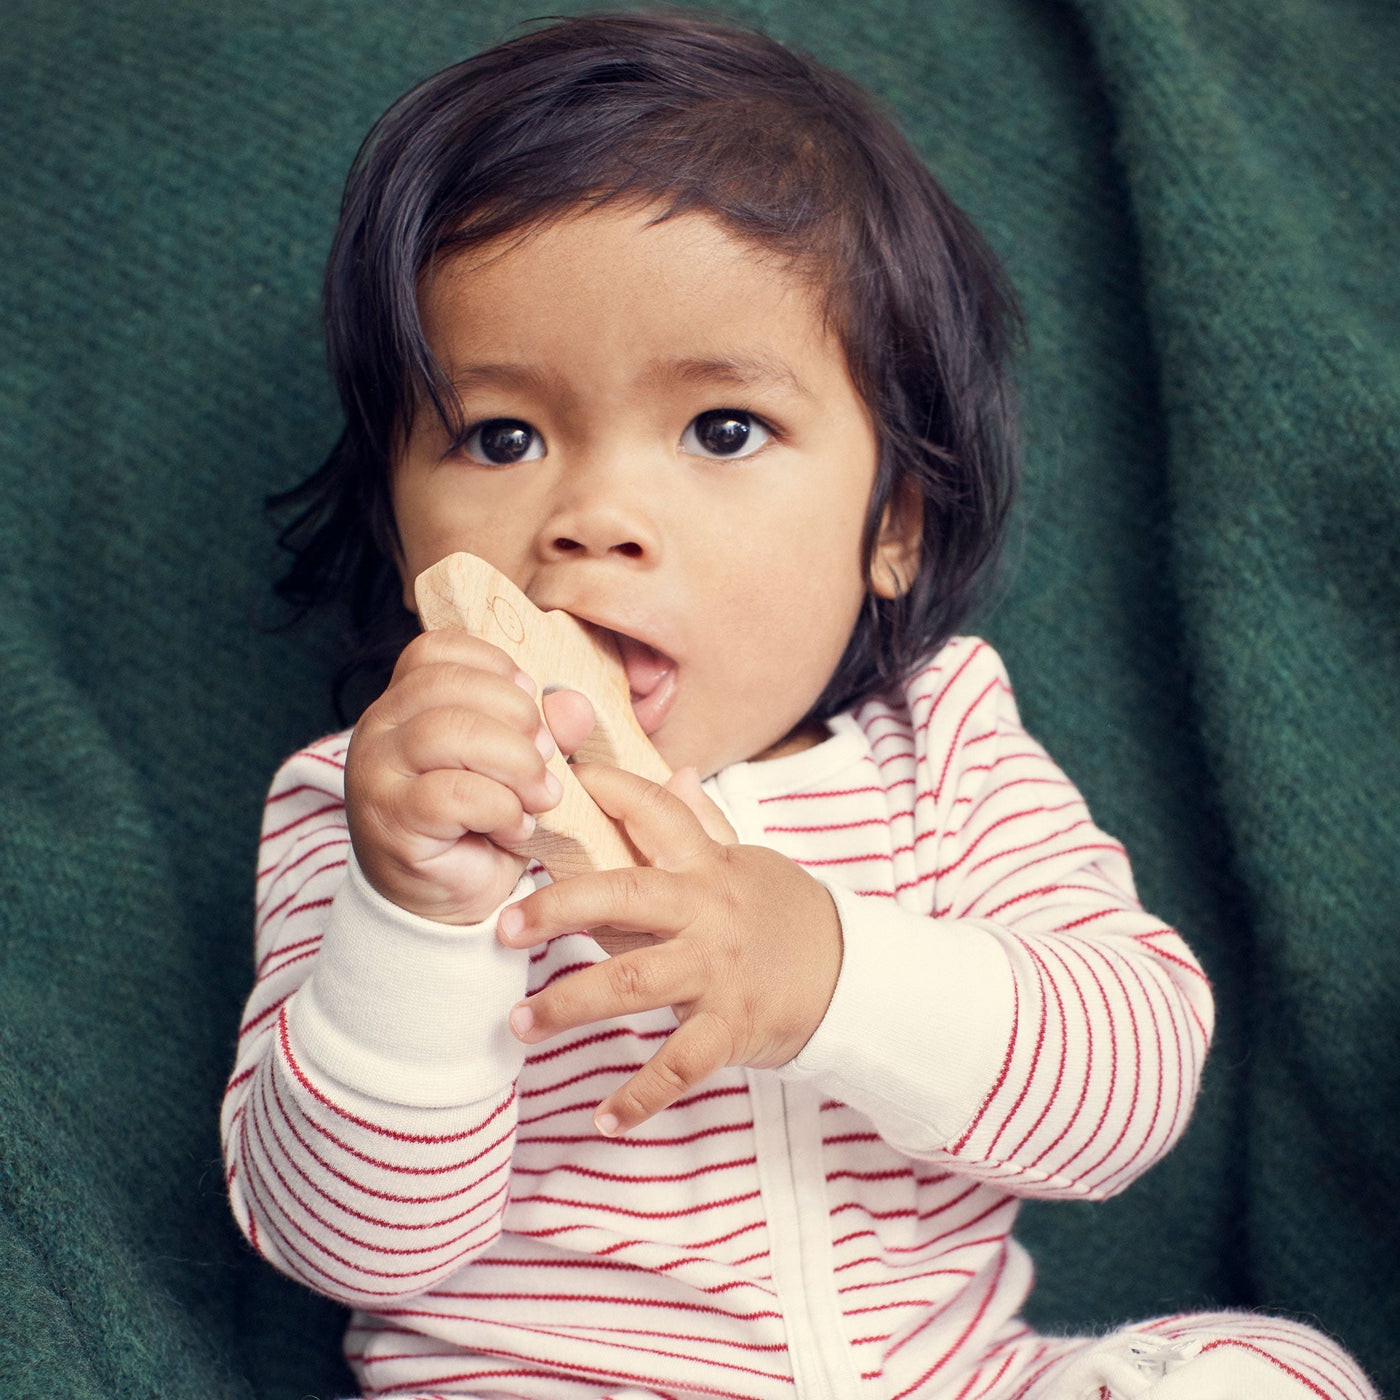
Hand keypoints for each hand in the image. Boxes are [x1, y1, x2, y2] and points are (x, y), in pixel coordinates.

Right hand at [344, 631, 594, 923]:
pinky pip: (452, 794)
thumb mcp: (521, 767)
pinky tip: (515, 828)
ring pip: (449, 732)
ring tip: (540, 797)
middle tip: (546, 760)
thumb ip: (546, 729)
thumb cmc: (480, 824)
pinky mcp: (390, 821)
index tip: (530, 701)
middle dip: (518, 717)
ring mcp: (377, 774)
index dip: (494, 665)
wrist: (446, 903)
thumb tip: (574, 705)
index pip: (437, 650)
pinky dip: (500, 808)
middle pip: (449, 685)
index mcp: (405, 701)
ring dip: (515, 763)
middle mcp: (379, 728)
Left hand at [496, 763, 842, 1134]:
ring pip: (632, 983)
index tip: (554, 786)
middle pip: (625, 897)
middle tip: (504, 927)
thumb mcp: (747, 861)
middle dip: (559, 908)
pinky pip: (679, 1065)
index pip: (655, 812)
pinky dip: (641, 1096)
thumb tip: (676, 771)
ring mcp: (717, 971)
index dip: (608, 791)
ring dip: (570, 1004)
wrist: (853, 975)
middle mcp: (706, 912)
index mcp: (705, 866)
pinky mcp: (731, 1027)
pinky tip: (604, 1119)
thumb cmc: (784, 913)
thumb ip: (702, 823)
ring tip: (520, 1023)